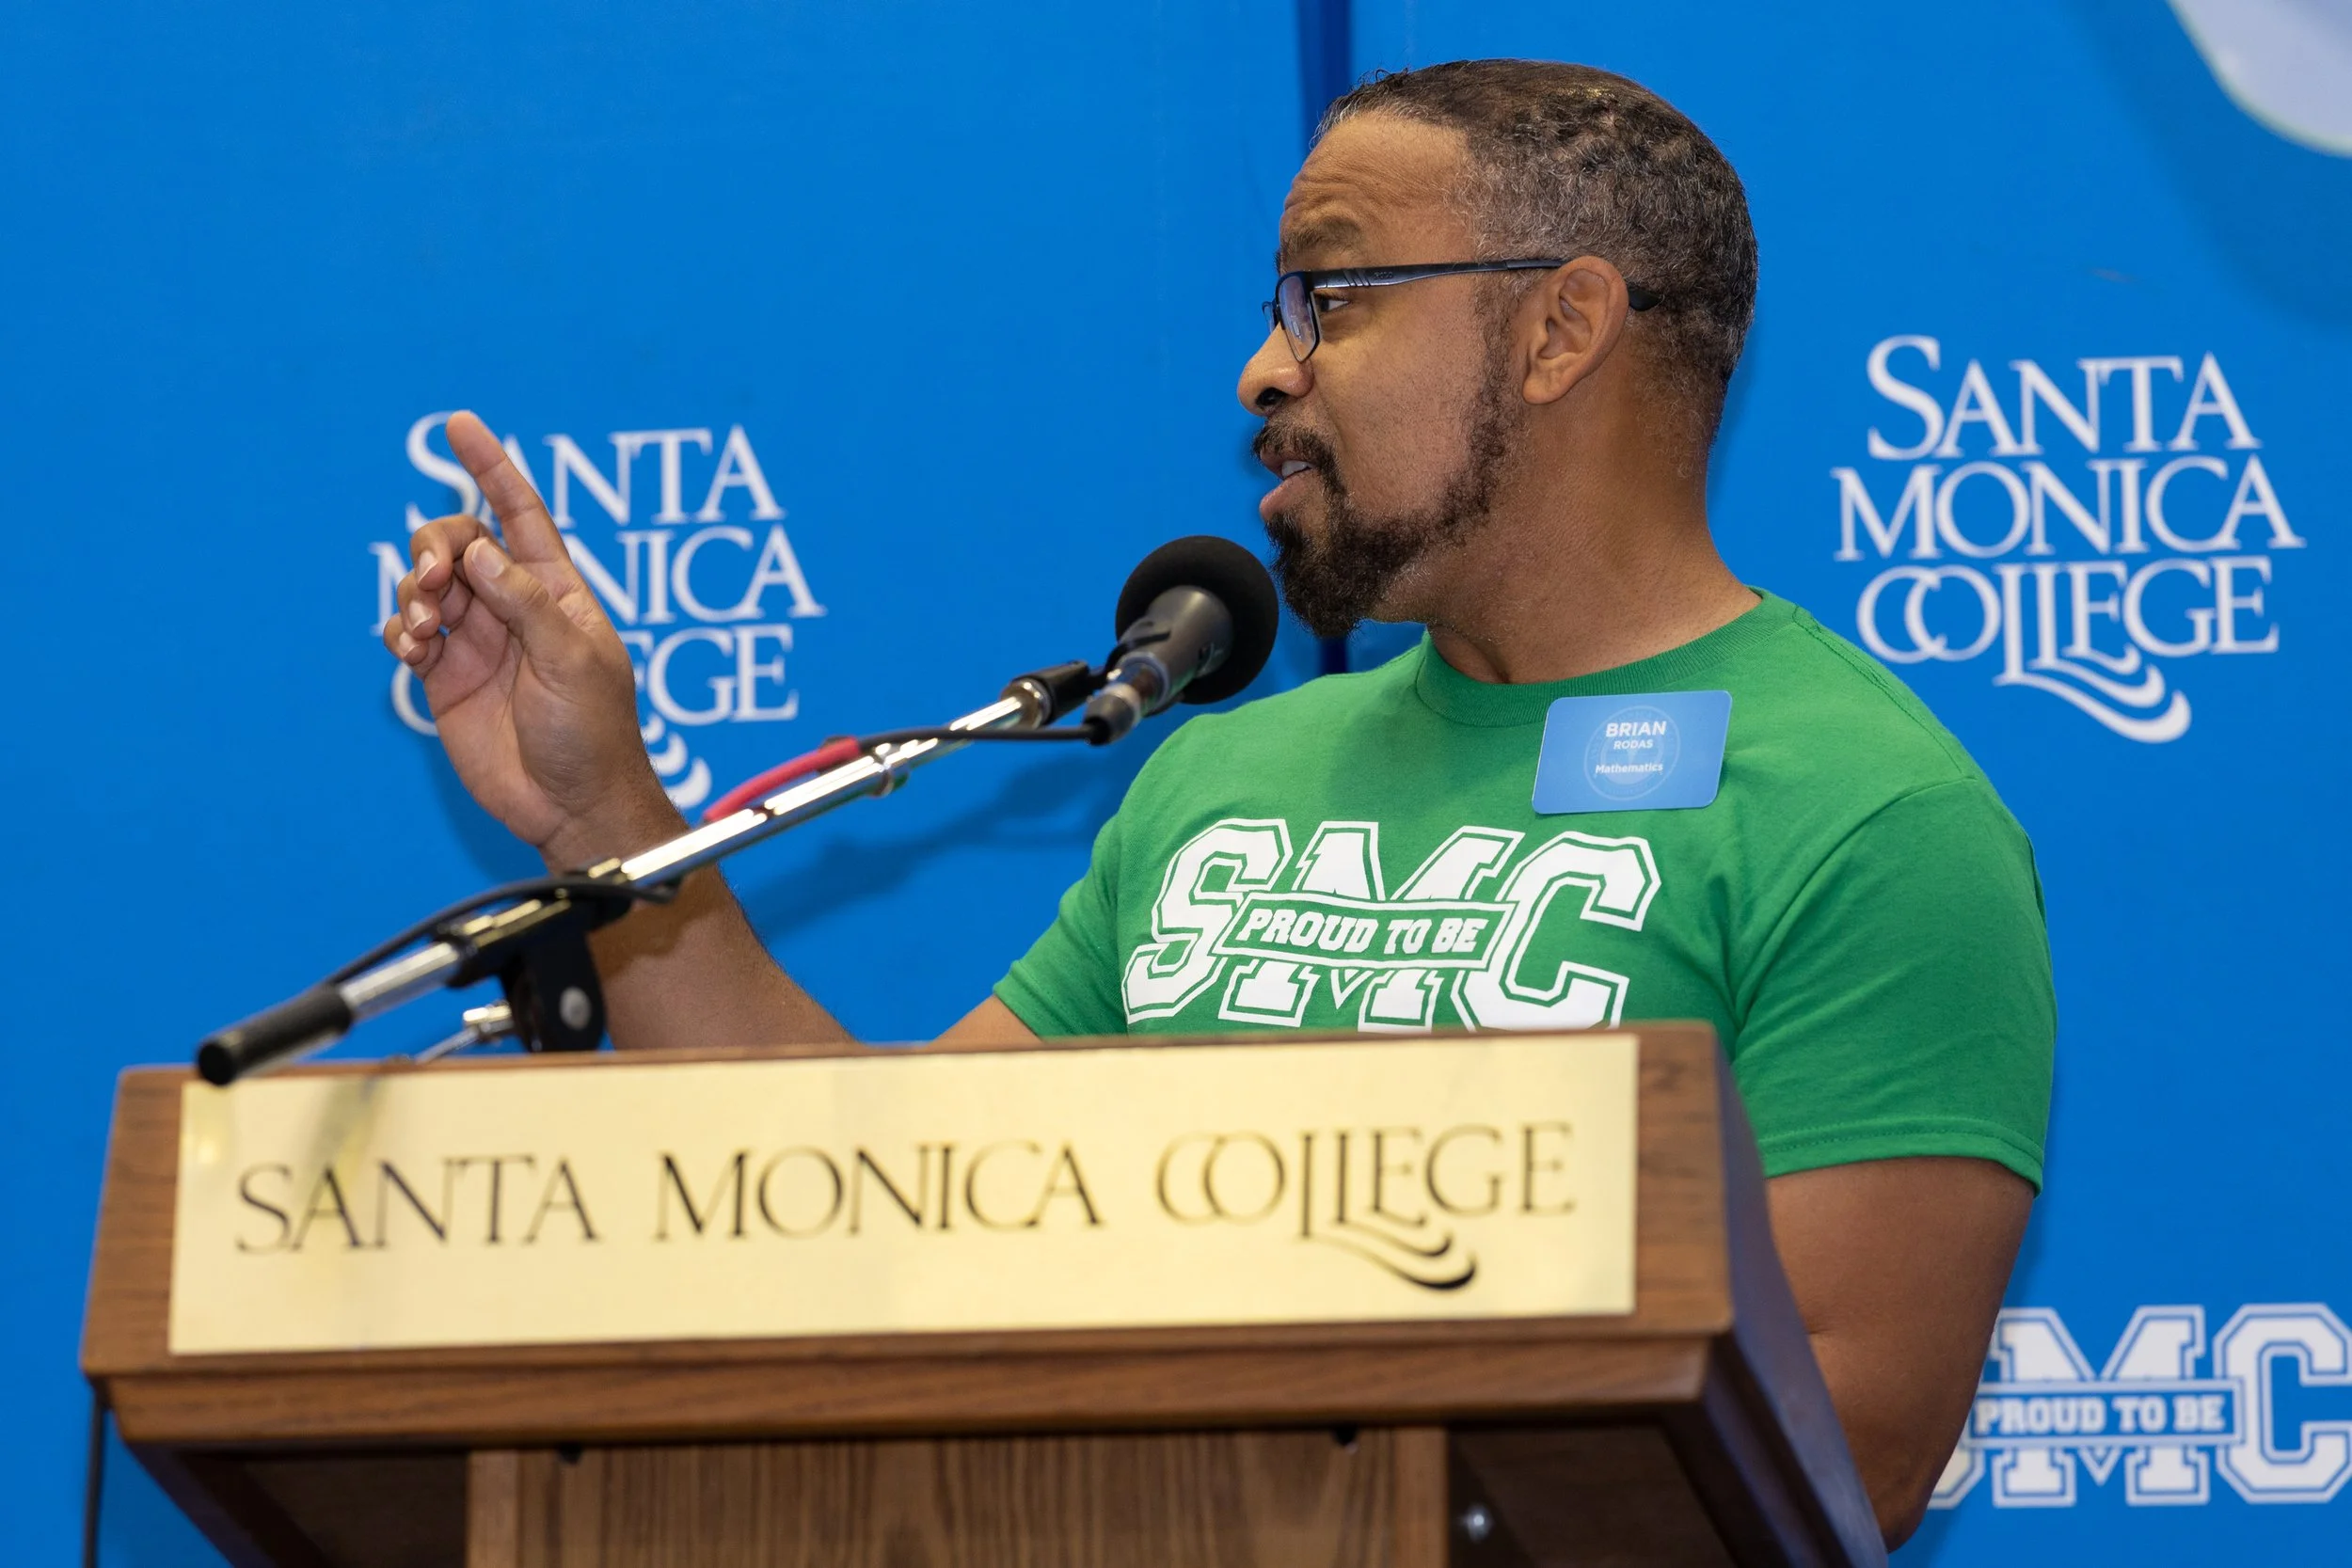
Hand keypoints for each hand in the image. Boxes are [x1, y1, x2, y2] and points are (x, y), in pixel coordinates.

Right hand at [383, 411, 680, 865]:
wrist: (571, 805)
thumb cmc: (593, 735)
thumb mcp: (572, 663)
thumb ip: (523, 603)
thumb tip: (477, 550)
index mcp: (555, 591)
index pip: (519, 514)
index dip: (491, 467)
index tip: (458, 423)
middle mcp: (511, 606)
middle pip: (457, 542)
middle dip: (433, 545)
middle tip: (433, 579)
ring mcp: (476, 640)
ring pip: (425, 584)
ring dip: (411, 590)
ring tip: (420, 626)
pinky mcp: (444, 677)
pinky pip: (407, 632)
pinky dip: (398, 629)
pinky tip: (411, 650)